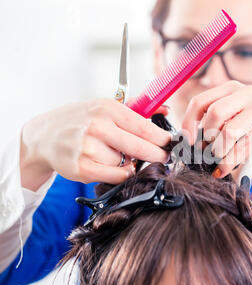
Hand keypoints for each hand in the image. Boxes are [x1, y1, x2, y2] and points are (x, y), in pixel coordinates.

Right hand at [20, 98, 170, 189]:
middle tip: (165, 157)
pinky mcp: (82, 168)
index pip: (145, 127)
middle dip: (158, 155)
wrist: (44, 135)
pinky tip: (115, 165)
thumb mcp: (105, 107)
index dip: (163, 139)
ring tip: (117, 155)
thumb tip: (166, 109)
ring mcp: (88, 148)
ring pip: (127, 163)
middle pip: (140, 148)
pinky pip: (115, 176)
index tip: (174, 144)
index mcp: (107, 109)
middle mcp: (97, 127)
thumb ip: (137, 110)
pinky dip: (121, 173)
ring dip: (130, 163)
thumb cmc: (81, 121)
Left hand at [182, 81, 251, 177]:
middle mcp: (247, 94)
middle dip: (206, 138)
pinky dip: (229, 163)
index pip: (200, 101)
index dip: (188, 123)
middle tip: (204, 152)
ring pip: (229, 132)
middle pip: (214, 114)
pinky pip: (243, 148)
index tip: (186, 141)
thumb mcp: (236, 111)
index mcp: (232, 88)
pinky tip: (223, 170)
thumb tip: (190, 141)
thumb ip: (216, 119)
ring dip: (218, 152)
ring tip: (217, 161)